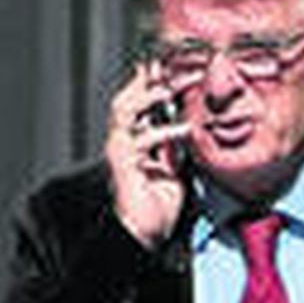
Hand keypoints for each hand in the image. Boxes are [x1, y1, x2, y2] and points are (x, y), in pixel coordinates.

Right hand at [105, 62, 189, 249]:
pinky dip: (164, 132)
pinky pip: (140, 140)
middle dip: (147, 80)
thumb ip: (174, 149)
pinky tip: (184, 131)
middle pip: (127, 99)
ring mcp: (119, 153)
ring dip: (147, 95)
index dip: (150, 83)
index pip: (139, 105)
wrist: (144, 237)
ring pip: (123, 110)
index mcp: (134, 144)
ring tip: (169, 87)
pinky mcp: (122, 165)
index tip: (170, 65)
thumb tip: (184, 127)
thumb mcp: (174, 171)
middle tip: (171, 65)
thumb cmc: (156, 210)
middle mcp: (122, 144)